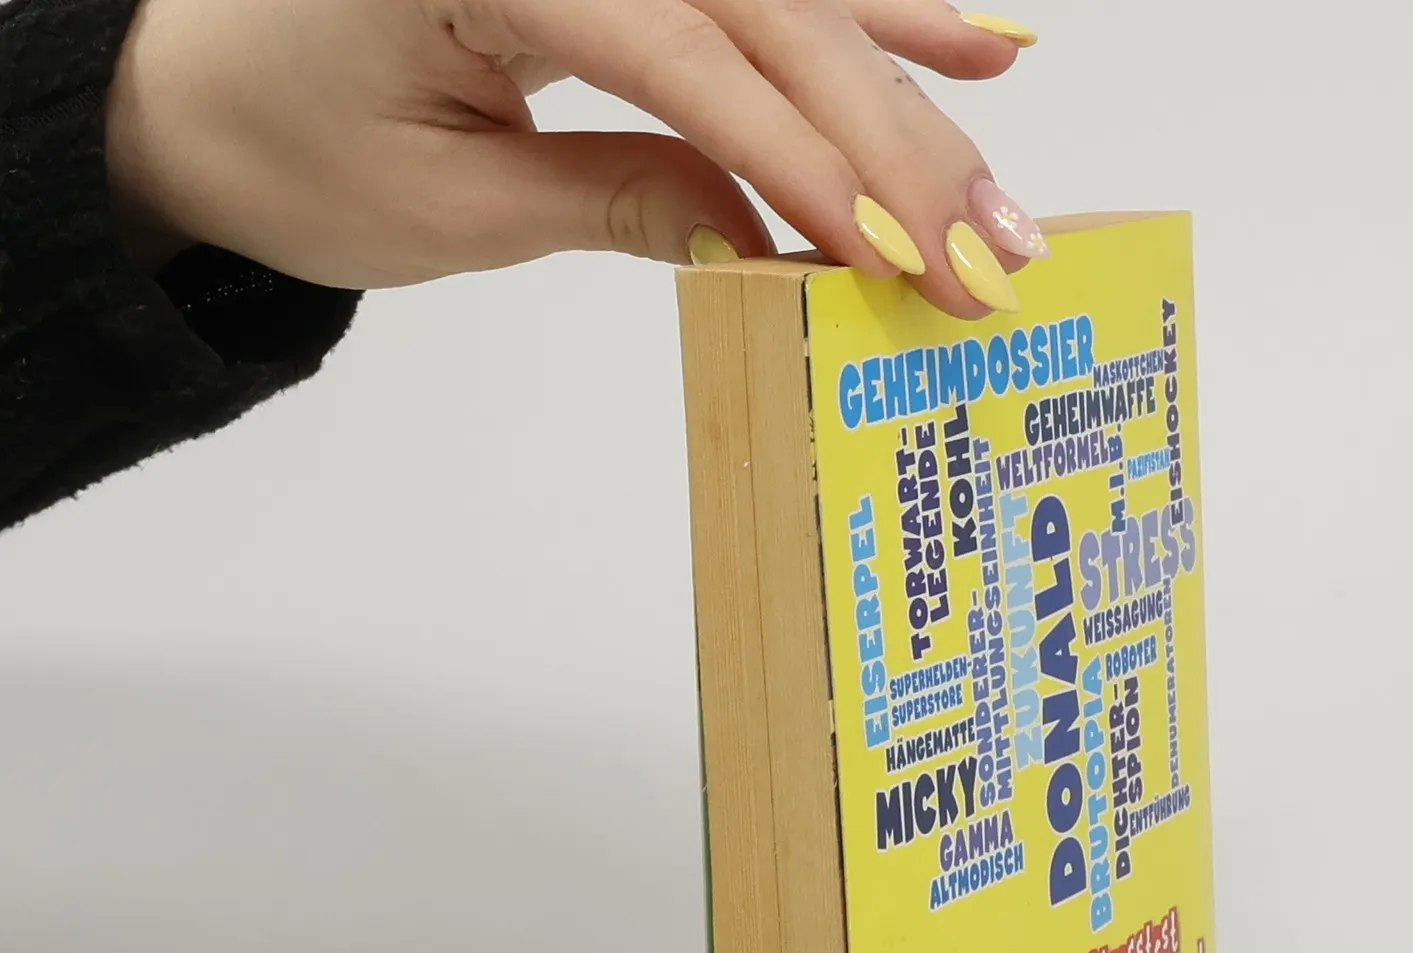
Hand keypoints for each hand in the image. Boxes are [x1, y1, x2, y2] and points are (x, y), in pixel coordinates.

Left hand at [104, 0, 1046, 314]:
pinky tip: (973, 39)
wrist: (196, 82)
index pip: (693, 60)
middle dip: (893, 144)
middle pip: (772, 16)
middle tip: (990, 254)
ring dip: (912, 89)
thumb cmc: (285, 141)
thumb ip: (612, 203)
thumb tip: (763, 241)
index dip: (808, 162)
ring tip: (1003, 185)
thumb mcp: (445, 207)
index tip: (900, 253)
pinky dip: (871, 15)